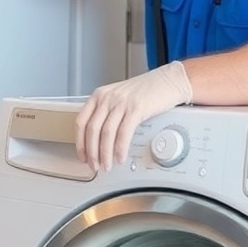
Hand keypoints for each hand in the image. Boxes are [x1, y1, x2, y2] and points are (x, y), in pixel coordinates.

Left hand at [75, 61, 192, 171]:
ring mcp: (121, 102)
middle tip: (94, 165)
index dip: (80, 142)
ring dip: (105, 154)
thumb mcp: (118, 97)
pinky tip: (120, 157)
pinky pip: (123, 133)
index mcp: (99, 95)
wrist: (167, 81)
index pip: (81, 121)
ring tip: (107, 165)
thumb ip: (107, 113)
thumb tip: (98, 140)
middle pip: (92, 129)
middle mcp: (107, 98)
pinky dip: (120, 148)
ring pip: (106, 133)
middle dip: (91, 152)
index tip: (82, 156)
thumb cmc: (145, 90)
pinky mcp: (136, 109)